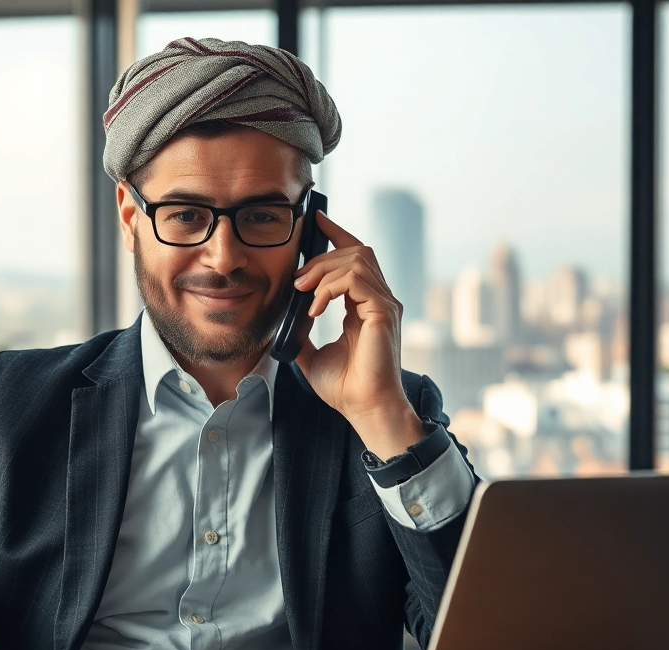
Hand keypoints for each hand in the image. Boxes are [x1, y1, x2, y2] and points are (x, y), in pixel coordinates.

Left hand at [292, 210, 424, 457]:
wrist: (363, 409)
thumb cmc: (345, 388)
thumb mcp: (311, 354)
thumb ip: (302, 332)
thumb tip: (284, 318)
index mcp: (366, 306)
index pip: (356, 257)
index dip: (337, 234)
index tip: (316, 221)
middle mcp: (379, 300)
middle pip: (357, 250)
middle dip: (323, 255)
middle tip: (298, 278)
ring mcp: (384, 305)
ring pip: (358, 259)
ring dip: (324, 270)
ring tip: (303, 291)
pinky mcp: (384, 312)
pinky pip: (357, 280)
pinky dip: (330, 288)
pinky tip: (315, 307)